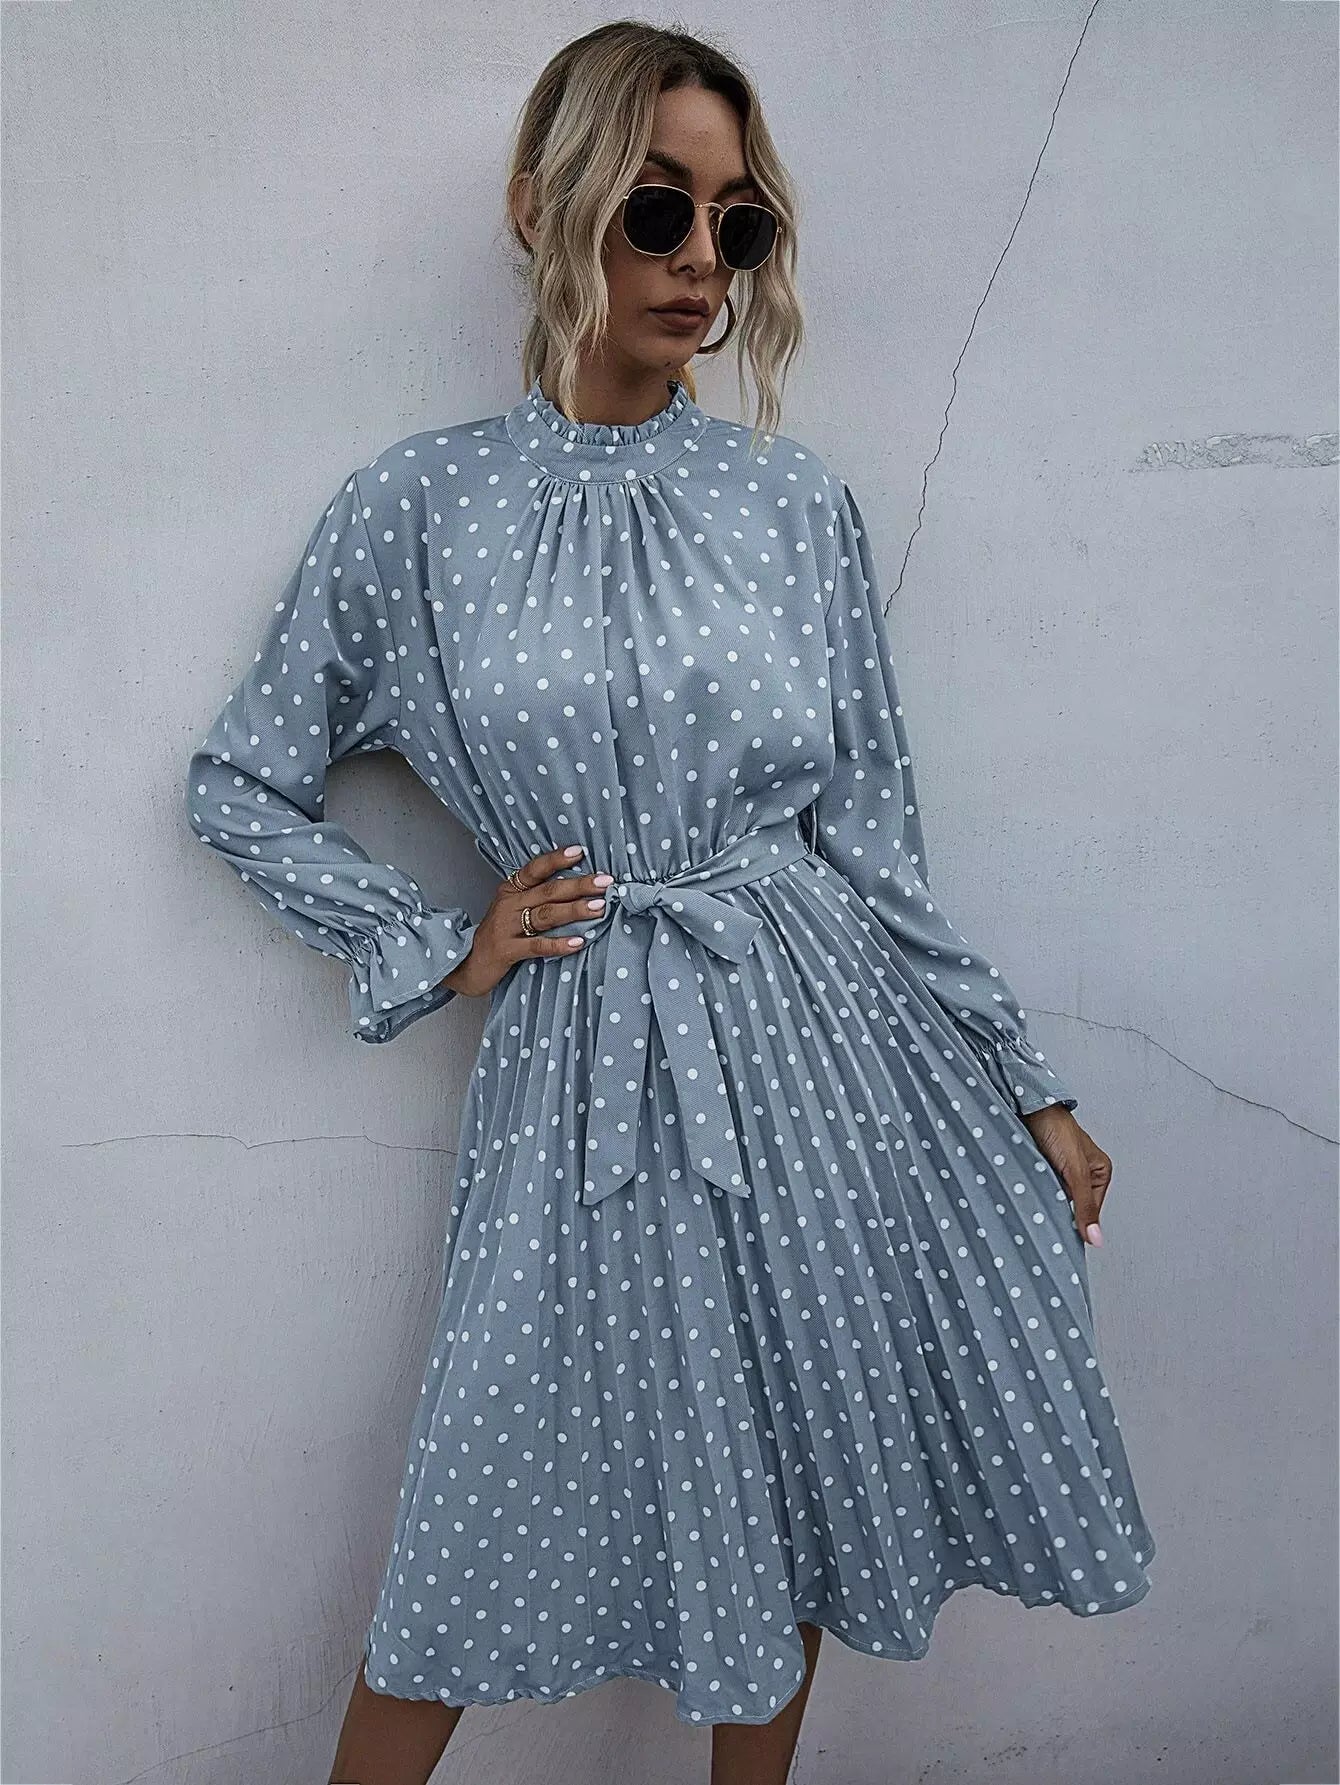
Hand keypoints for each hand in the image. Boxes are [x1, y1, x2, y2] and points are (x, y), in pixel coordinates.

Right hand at [440, 843, 610, 999]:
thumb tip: (578, 887)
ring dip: (575, 910)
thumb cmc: (498, 934)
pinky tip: (579, 942)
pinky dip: (559, 944)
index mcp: (511, 890)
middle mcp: (508, 904)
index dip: (556, 859)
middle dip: (579, 885)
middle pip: (548, 891)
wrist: (466, 963)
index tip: (580, 852)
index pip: (535, 869)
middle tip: (606, 882)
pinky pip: (537, 946)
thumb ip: (537, 897)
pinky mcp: (507, 951)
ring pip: (546, 915)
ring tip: (600, 907)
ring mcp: (506, 928)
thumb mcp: (511, 909)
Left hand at [1021, 1104, 1110, 1247]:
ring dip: (1043, 1201)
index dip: (1076, 1222)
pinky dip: (1032, 1193)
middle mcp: (1081, 1174)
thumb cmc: (1056, 1127)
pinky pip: (1038, 1190)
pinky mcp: (1040, 1169)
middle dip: (1058, 1210)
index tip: (1061, 1234)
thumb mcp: (1076, 1170)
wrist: (1028, 1106)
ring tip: (1036, 1199)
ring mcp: (1059, 1172)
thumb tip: (1095, 1238)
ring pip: (1053, 1199)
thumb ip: (1084, 1205)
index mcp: (1099, 1173)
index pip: (1089, 1211)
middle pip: (1071, 1206)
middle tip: (1045, 1216)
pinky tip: (1026, 1194)